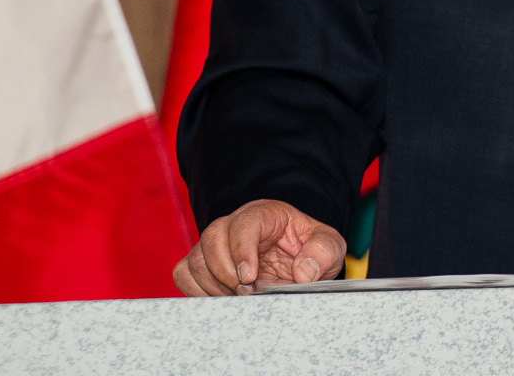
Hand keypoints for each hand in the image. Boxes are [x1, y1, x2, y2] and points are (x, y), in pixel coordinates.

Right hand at [172, 199, 346, 295]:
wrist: (296, 260)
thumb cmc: (310, 247)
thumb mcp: (329, 245)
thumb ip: (323, 252)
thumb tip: (304, 272)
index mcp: (266, 214)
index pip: (245, 223)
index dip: (243, 250)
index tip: (249, 277)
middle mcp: (234, 224)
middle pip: (212, 239)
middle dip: (227, 272)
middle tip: (248, 292)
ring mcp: (215, 244)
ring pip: (195, 259)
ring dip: (213, 285)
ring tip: (239, 297)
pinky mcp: (202, 263)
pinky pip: (184, 274)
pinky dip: (197, 291)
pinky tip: (222, 299)